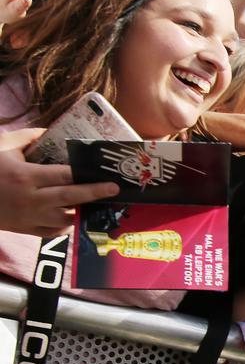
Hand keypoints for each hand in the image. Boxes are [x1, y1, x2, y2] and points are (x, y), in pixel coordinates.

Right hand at [0, 129, 118, 236]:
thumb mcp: (2, 146)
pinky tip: (72, 216)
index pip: (64, 176)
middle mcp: (30, 199)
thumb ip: (27, 137)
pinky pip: (53, 232)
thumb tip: (49, 131)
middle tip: (114, 189)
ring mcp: (28, 217)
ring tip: (95, 204)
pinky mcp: (24, 230)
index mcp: (25, 177)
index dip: (85, 175)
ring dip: (80, 212)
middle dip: (95, 193)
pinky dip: (65, 225)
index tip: (103, 174)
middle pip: (71, 197)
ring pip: (65, 219)